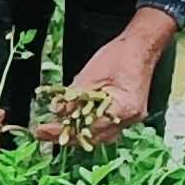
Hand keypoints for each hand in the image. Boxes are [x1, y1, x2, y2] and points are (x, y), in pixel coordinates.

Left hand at [34, 28, 160, 150]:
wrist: (142, 46)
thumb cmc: (120, 55)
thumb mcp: (90, 74)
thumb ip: (74, 96)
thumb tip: (57, 112)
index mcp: (123, 109)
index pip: (88, 129)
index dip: (63, 132)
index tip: (42, 131)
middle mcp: (130, 119)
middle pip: (94, 137)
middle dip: (67, 136)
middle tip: (44, 133)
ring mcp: (132, 118)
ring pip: (100, 135)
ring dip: (77, 133)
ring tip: (54, 129)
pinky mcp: (129, 114)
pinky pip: (106, 126)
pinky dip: (89, 125)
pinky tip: (73, 122)